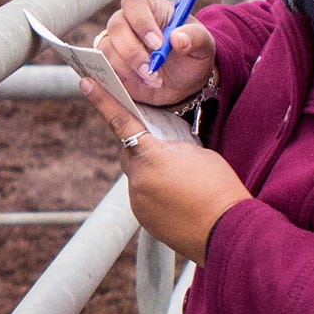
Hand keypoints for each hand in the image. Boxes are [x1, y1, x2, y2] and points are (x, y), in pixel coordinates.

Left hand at [77, 78, 250, 263]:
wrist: (227, 230)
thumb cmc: (218, 186)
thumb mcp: (197, 153)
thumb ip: (172, 147)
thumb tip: (162, 151)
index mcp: (150, 156)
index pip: (121, 121)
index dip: (103, 101)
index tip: (86, 84)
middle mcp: (137, 179)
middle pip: (130, 154)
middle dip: (142, 149)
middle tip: (167, 152)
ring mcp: (138, 202)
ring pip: (138, 178)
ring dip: (153, 175)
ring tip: (183, 183)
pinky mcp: (144, 220)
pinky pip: (145, 199)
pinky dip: (158, 195)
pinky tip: (180, 200)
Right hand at [93, 0, 216, 105]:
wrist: (184, 80)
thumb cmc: (191, 54)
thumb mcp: (203, 44)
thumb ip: (195, 37)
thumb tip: (178, 38)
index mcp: (150, 8)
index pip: (135, 3)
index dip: (142, 22)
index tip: (157, 44)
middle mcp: (128, 21)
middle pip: (116, 26)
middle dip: (133, 51)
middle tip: (152, 69)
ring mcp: (115, 42)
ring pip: (107, 49)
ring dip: (128, 68)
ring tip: (153, 79)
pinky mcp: (110, 63)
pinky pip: (104, 68)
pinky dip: (122, 79)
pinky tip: (142, 83)